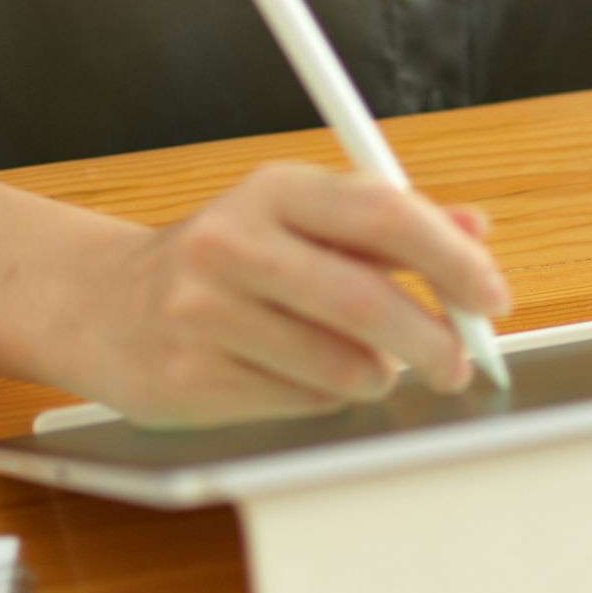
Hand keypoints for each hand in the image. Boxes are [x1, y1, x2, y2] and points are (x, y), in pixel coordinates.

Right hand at [46, 163, 511, 425]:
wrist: (100, 302)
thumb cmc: (222, 257)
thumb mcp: (299, 215)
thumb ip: (389, 223)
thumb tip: (475, 230)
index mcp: (275, 189)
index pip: (382, 214)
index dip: (450, 259)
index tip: (491, 296)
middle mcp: (235, 242)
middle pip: (364, 301)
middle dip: (432, 340)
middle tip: (458, 362)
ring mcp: (205, 314)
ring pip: (338, 365)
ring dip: (376, 374)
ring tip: (366, 364)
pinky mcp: (190, 378)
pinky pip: (299, 404)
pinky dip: (325, 398)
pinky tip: (304, 376)